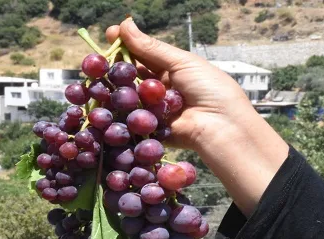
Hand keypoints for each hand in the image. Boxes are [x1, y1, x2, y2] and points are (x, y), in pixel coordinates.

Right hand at [105, 19, 254, 151]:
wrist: (222, 126)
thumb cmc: (210, 89)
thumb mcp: (182, 62)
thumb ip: (151, 48)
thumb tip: (126, 24)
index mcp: (173, 69)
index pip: (144, 53)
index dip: (127, 44)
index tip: (110, 33)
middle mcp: (162, 88)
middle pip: (134, 74)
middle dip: (118, 65)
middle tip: (100, 57)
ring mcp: (156, 108)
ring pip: (130, 95)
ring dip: (118, 86)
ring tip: (101, 77)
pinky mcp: (151, 128)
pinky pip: (133, 117)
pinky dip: (122, 109)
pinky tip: (107, 100)